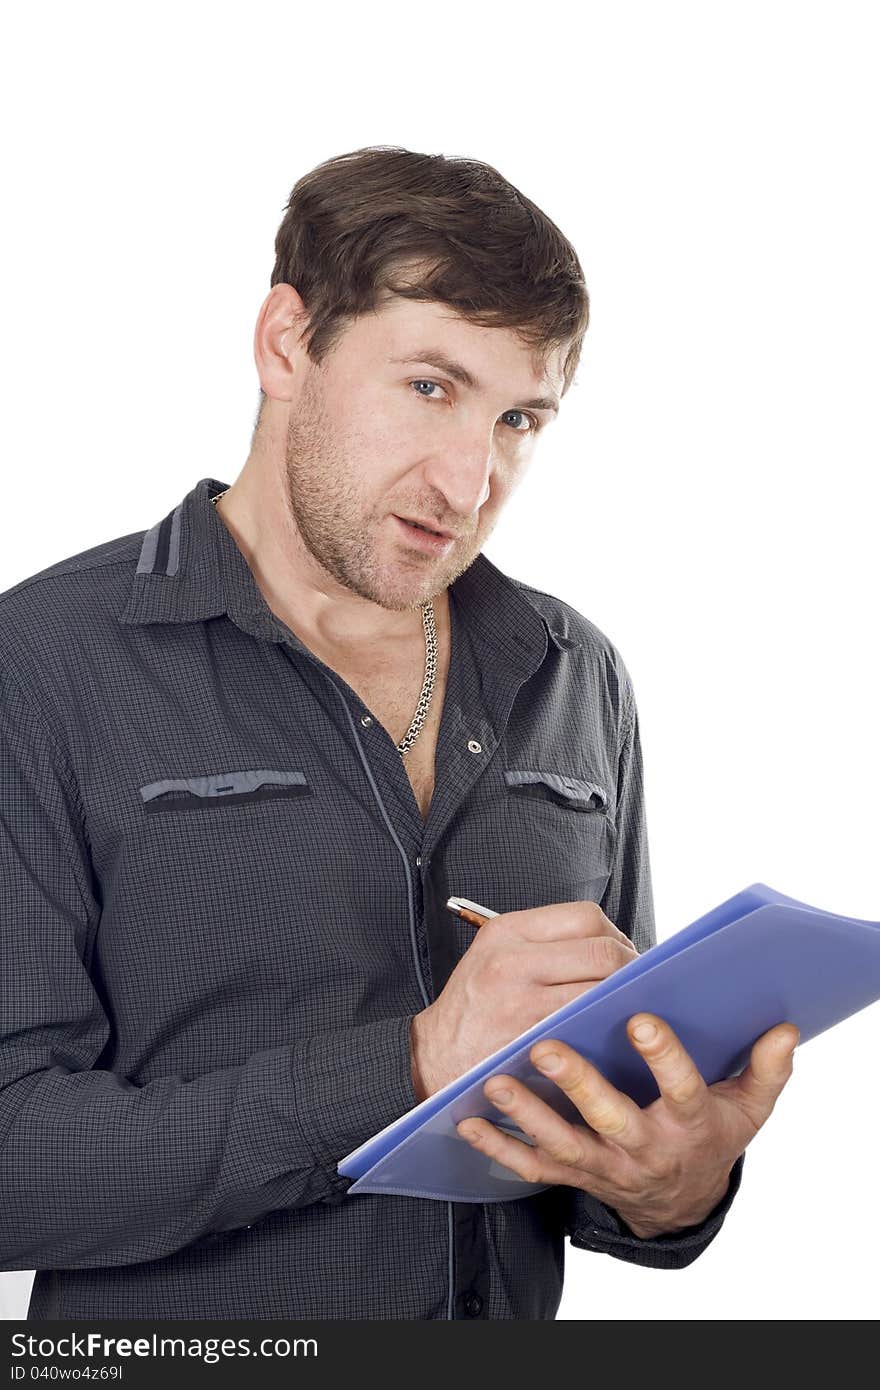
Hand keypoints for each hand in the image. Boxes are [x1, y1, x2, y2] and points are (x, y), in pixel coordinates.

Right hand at [410, 901, 638, 1100]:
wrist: (432, 1056)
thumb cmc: (471, 1007)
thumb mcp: (493, 954)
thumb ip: (543, 943)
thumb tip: (609, 945)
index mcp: (507, 931)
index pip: (585, 916)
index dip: (616, 935)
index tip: (624, 954)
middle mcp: (513, 958)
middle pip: (602, 951)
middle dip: (630, 968)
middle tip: (637, 985)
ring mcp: (522, 999)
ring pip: (600, 989)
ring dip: (624, 999)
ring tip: (627, 1007)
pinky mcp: (529, 1036)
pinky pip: (585, 1024)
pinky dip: (605, 1025)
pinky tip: (607, 1030)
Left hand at [455, 1013, 799, 1237]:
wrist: (681, 1201)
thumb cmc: (710, 1136)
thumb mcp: (748, 1109)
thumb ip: (765, 1069)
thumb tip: (783, 1029)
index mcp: (688, 1123)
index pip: (681, 1088)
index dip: (664, 1056)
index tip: (642, 1018)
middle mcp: (645, 1148)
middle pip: (611, 1119)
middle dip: (578, 1085)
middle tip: (546, 1045)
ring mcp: (606, 1167)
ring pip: (563, 1145)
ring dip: (526, 1116)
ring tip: (494, 1081)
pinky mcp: (575, 1177)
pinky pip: (533, 1169)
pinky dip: (499, 1149)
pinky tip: (468, 1123)